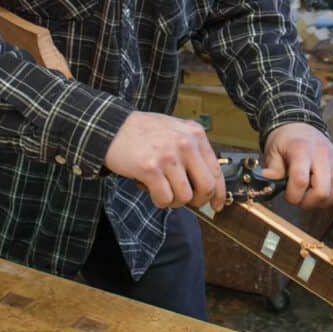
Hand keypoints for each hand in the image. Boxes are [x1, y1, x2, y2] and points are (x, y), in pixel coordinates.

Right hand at [104, 111, 225, 210]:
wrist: (113, 127)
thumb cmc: (144, 132)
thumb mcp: (175, 130)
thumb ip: (192, 150)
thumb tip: (206, 183)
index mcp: (195, 134)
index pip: (216, 171)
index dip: (219, 193)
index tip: (217, 205)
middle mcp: (185, 144)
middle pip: (206, 187)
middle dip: (198, 200)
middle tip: (188, 201)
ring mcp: (168, 156)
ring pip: (185, 197)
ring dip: (174, 201)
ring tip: (163, 190)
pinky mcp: (151, 168)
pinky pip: (164, 198)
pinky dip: (159, 201)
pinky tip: (151, 190)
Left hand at [260, 122, 332, 210]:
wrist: (299, 126)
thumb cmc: (285, 142)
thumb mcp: (272, 152)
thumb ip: (272, 171)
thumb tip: (267, 186)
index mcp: (301, 150)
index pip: (300, 181)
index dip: (292, 196)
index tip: (287, 195)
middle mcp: (323, 154)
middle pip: (322, 191)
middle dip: (308, 202)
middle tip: (300, 197)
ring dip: (324, 201)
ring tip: (313, 194)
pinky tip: (327, 193)